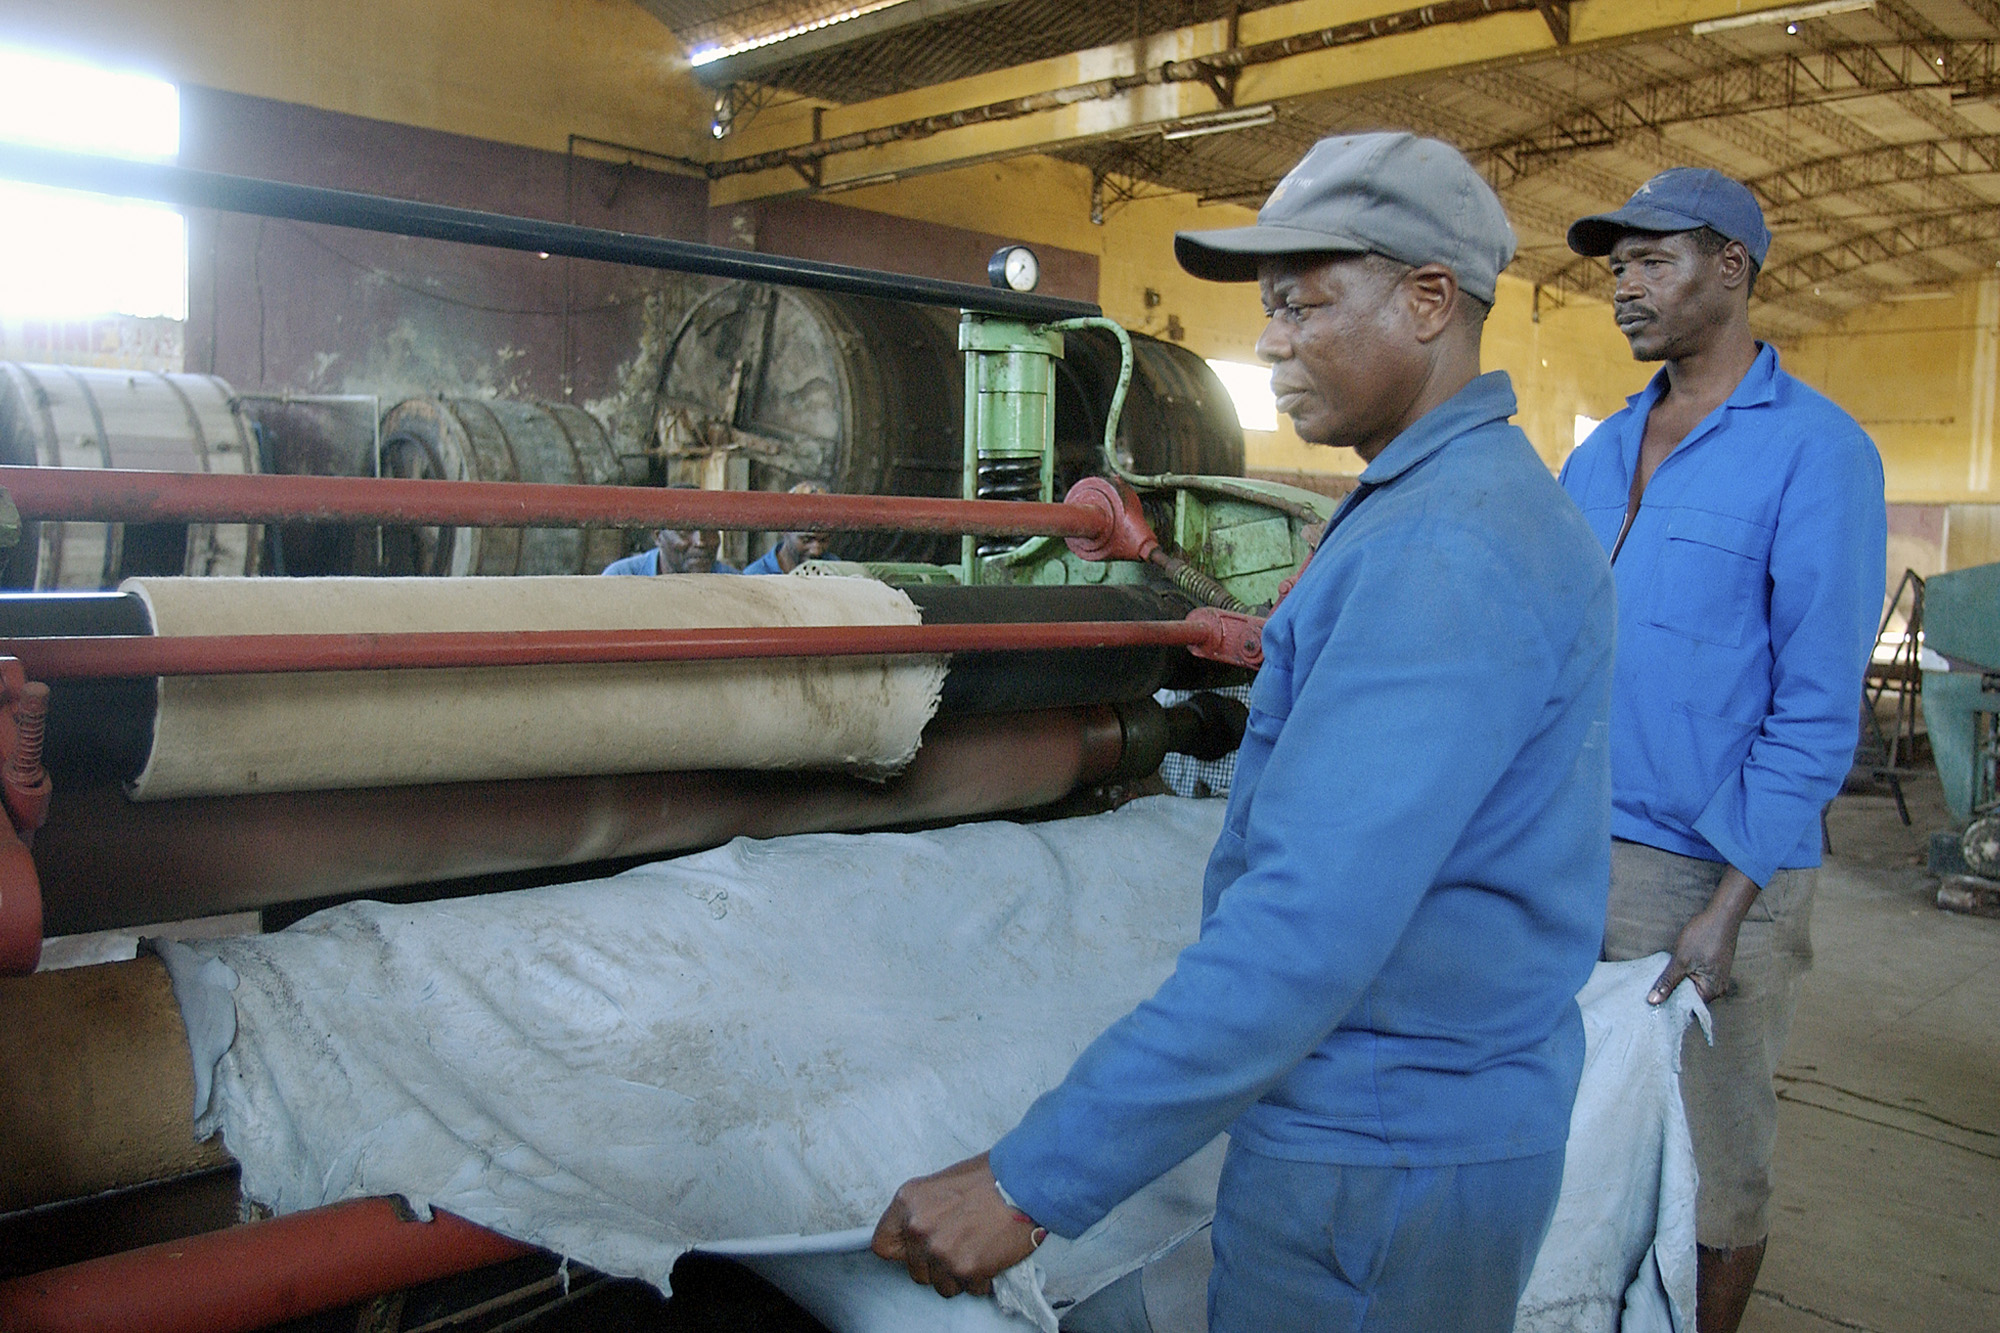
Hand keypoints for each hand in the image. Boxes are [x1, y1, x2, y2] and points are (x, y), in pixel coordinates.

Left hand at [870, 1153, 1043, 1297]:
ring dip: (959, 1275)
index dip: (902, 1252)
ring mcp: (940, 1250)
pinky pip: (969, 1289)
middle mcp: (918, 1227)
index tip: (916, 1252)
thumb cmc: (989, 1177)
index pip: (883, 1245)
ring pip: (942, 1285)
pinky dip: (982, 1279)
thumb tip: (915, 1235)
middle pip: (915, 1271)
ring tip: (978, 1249)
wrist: (1024, 1182)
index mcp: (907, 1202)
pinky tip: (991, 1255)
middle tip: (959, 1246)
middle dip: (936, 1266)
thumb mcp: (942, 1184)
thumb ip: (922, 1211)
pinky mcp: (965, 1268)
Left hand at [1649, 865, 1757, 1004]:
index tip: (1652, 1005)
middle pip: (1690, 999)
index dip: (1669, 1006)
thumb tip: (1654, 1001)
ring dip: (1677, 984)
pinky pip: (1697, 979)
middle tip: (1651, 994)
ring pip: (1692, 988)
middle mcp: (1718, 989)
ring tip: (1660, 982)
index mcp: (1712, 991)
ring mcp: (1717, 979)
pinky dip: (1685, 977)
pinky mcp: (1714, 969)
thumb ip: (1668, 982)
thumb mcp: (1681, 960)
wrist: (1723, 915)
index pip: (1687, 1008)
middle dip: (1672, 995)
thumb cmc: (1704, 936)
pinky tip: (1672, 972)